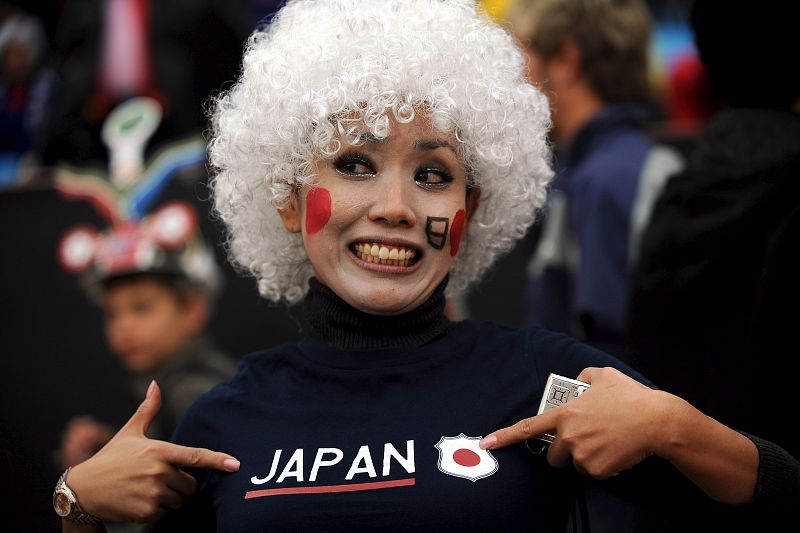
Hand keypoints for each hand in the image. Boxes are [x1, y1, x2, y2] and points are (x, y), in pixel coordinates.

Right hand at [66, 380, 239, 522]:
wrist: (83, 489)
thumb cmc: (110, 458)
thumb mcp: (129, 432)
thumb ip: (148, 410)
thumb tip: (155, 383)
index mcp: (158, 450)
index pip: (195, 456)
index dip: (218, 461)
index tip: (235, 465)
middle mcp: (158, 471)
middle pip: (190, 484)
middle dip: (180, 484)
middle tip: (158, 479)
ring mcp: (152, 492)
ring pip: (179, 500)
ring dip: (169, 498)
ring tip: (147, 490)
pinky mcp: (146, 511)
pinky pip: (166, 514)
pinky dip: (157, 511)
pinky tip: (140, 502)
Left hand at [480, 367, 669, 478]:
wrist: (656, 420)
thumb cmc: (630, 396)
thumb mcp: (603, 375)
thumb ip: (584, 376)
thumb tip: (577, 381)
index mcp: (565, 413)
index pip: (529, 427)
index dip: (505, 436)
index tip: (487, 443)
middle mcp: (568, 434)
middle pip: (554, 456)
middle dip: (566, 452)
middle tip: (588, 439)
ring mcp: (581, 453)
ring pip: (576, 464)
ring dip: (588, 457)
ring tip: (608, 441)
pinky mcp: (597, 469)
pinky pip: (595, 473)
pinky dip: (605, 466)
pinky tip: (618, 451)